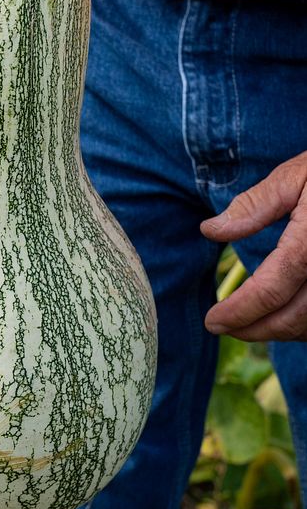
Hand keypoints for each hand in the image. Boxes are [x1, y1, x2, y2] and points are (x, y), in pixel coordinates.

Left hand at [201, 152, 306, 340]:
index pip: (271, 291)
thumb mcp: (295, 177)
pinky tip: (281, 315)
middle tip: (221, 326)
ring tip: (247, 324)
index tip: (213, 321)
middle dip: (253, 330)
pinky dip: (303, 325)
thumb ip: (254, 206)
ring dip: (279, 332)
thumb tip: (210, 230)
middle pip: (293, 317)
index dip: (238, 311)